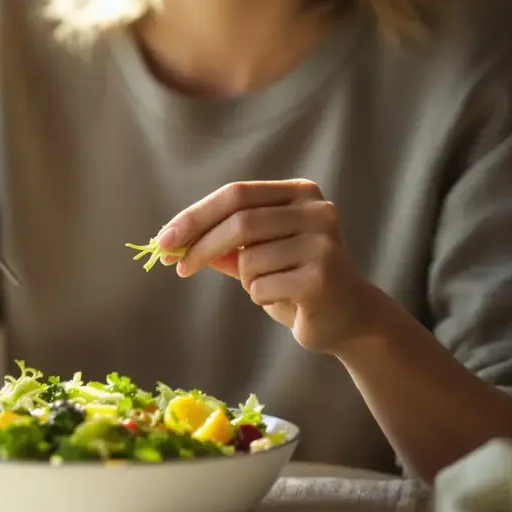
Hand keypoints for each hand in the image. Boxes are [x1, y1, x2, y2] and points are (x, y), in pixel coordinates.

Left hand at [156, 179, 385, 353]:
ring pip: (249, 259)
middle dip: (200, 247)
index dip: (195, 216)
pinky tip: (286, 299)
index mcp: (299, 193)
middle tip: (177, 268)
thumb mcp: (256, 256)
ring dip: (245, 279)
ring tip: (269, 286)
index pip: (235, 194)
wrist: (349, 318)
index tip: (163, 239)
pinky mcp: (322, 276)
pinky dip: (260, 296)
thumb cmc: (296, 280)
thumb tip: (173, 241)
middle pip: (239, 222)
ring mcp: (323, 242)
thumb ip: (222, 245)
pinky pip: (263, 286)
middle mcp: (316, 210)